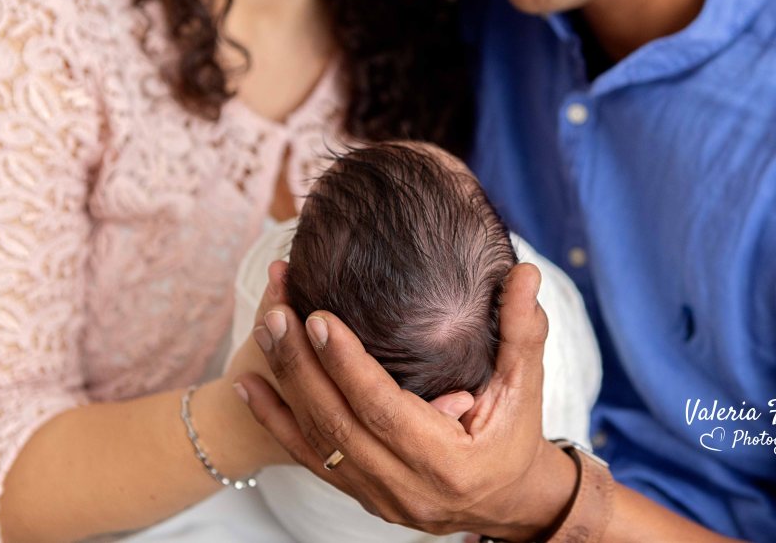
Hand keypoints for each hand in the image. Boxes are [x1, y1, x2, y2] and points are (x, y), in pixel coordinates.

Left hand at [235, 261, 577, 539]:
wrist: (506, 502)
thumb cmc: (515, 437)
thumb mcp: (527, 387)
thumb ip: (525, 331)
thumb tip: (526, 272)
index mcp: (447, 461)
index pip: (384, 410)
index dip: (348, 366)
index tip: (318, 318)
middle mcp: (405, 486)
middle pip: (338, 424)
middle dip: (302, 366)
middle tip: (278, 311)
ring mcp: (376, 495)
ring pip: (316, 441)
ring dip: (285, 384)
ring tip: (264, 330)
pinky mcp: (358, 493)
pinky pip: (307, 458)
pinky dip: (275, 420)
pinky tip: (248, 383)